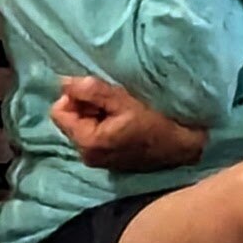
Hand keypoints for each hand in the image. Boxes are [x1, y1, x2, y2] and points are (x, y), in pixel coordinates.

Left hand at [50, 75, 208, 171]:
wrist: (184, 148)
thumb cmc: (157, 123)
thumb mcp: (124, 102)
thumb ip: (92, 91)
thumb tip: (63, 82)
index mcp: (86, 142)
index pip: (58, 111)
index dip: (73, 97)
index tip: (97, 92)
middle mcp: (86, 155)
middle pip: (69, 120)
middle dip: (85, 106)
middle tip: (112, 100)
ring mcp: (97, 160)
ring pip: (82, 127)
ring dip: (95, 114)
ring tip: (120, 110)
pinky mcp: (108, 160)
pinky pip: (94, 136)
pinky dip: (103, 125)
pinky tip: (124, 121)